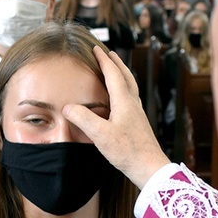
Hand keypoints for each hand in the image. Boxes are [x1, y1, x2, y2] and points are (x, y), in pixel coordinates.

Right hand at [64, 47, 170, 189]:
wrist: (149, 168)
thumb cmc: (127, 152)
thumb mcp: (101, 135)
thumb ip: (84, 119)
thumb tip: (68, 107)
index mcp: (124, 102)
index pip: (113, 75)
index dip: (104, 61)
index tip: (97, 49)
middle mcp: (133, 104)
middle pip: (126, 77)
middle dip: (117, 63)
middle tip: (110, 53)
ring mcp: (138, 114)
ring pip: (131, 87)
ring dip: (123, 75)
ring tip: (116, 72)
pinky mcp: (138, 124)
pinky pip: (131, 99)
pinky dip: (125, 91)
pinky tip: (121, 100)